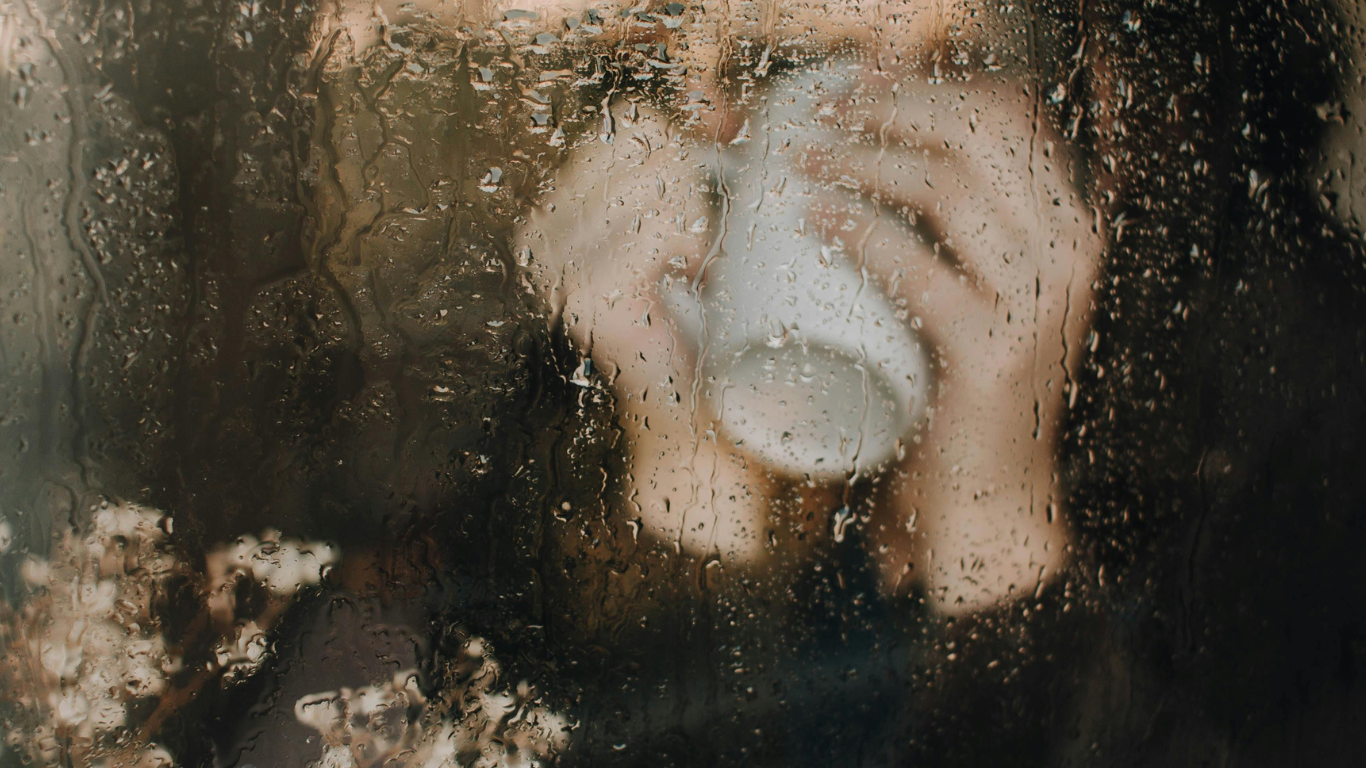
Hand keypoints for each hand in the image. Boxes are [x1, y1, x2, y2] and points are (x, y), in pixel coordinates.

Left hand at [797, 67, 1099, 610]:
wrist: (988, 497)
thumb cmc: (957, 386)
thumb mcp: (967, 290)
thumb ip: (938, 231)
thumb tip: (857, 155)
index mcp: (1068, 222)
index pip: (1013, 114)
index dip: (932, 84)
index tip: (860, 79)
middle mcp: (1070, 249)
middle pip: (981, 132)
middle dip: (893, 106)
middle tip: (824, 110)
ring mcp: (1040, 299)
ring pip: (950, 186)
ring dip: (866, 158)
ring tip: (807, 158)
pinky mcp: (998, 350)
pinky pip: (921, 267)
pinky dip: (861, 232)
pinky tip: (817, 219)